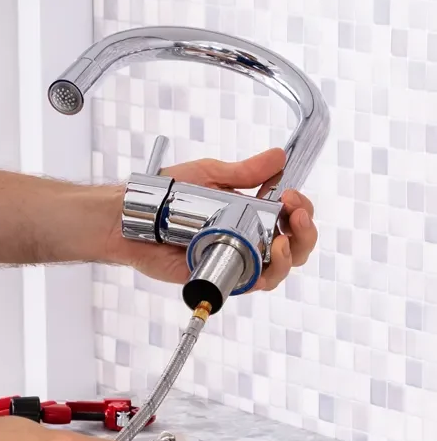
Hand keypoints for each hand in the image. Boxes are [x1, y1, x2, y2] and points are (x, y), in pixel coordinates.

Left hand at [106, 148, 316, 291]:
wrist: (135, 215)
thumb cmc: (167, 195)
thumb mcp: (210, 175)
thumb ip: (245, 171)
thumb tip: (279, 157)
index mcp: (249, 214)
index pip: (290, 217)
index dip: (301, 209)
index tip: (292, 197)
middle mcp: (246, 239)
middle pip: (293, 247)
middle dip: (305, 233)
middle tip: (297, 216)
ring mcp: (232, 259)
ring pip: (276, 271)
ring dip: (291, 257)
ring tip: (283, 240)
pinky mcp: (215, 277)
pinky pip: (246, 284)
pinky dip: (263, 275)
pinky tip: (265, 258)